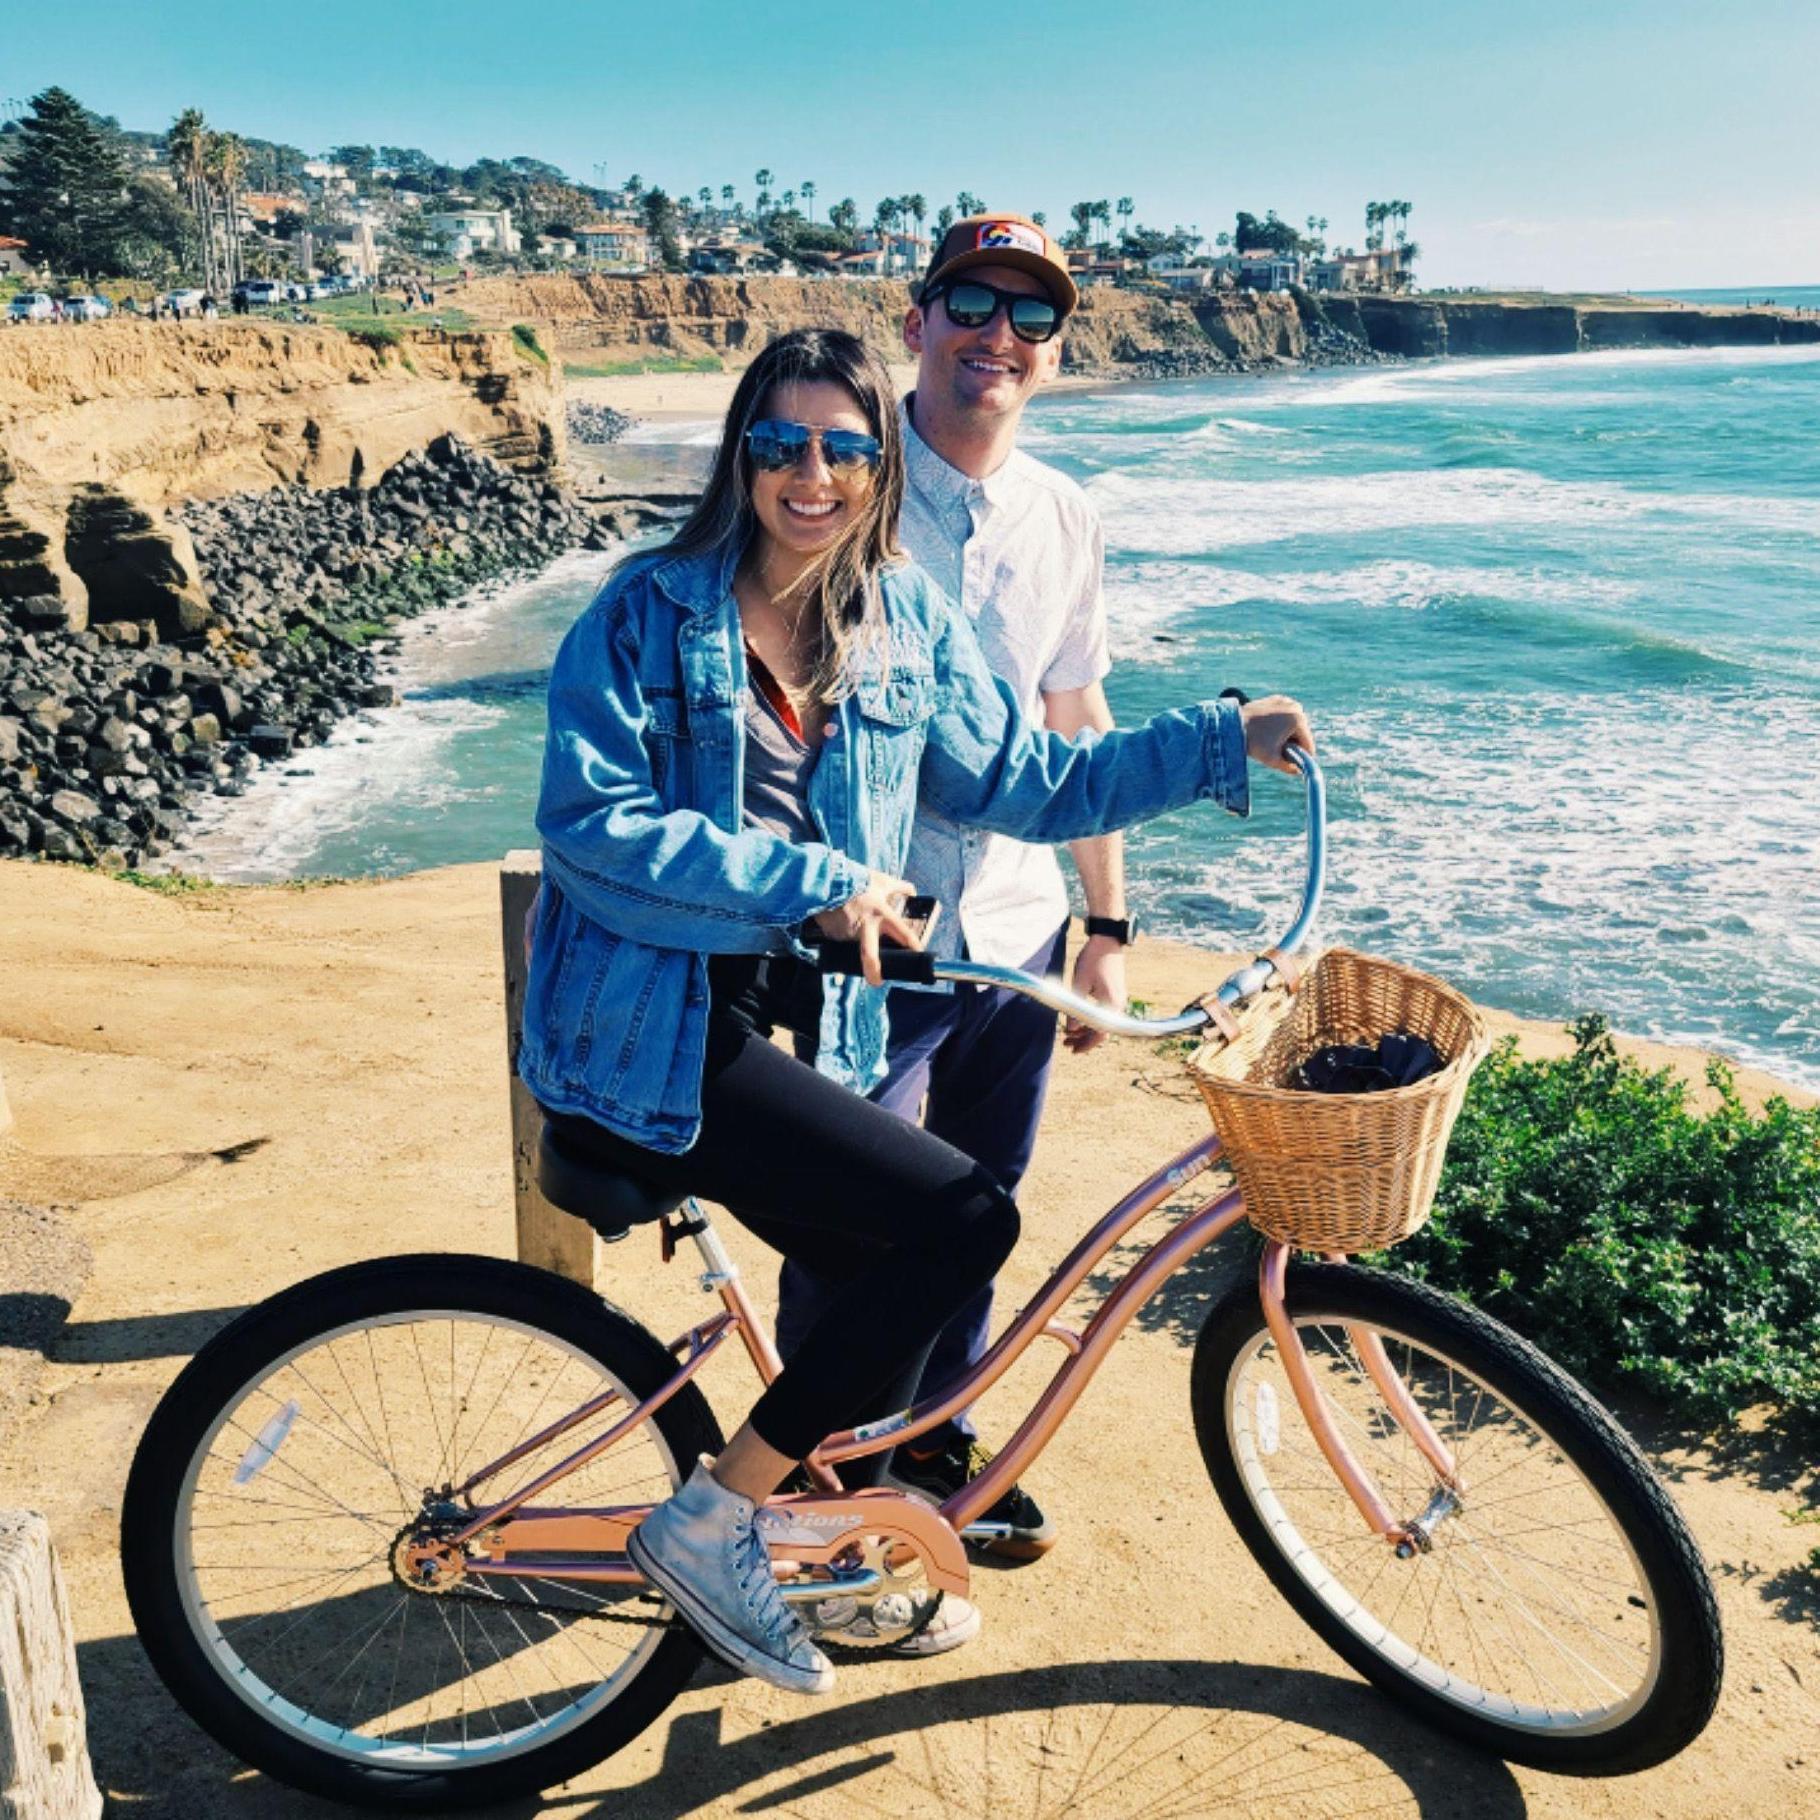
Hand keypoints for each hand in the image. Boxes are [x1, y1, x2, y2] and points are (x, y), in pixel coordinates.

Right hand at [812, 871, 921, 986]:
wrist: (826, 878)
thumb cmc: (858, 879)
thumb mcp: (882, 881)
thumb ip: (900, 887)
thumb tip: (913, 892)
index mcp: (881, 914)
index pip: (903, 934)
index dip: (914, 945)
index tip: (918, 953)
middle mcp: (864, 927)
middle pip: (869, 955)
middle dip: (873, 971)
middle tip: (876, 982)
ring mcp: (846, 933)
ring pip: (854, 945)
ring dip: (854, 940)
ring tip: (850, 925)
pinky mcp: (831, 933)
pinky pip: (840, 938)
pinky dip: (842, 933)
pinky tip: (841, 923)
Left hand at [1064, 936, 1125, 1053]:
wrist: (1107, 940)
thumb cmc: (1093, 959)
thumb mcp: (1079, 983)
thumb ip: (1075, 1008)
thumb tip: (1071, 1029)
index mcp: (1111, 1004)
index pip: (1100, 1033)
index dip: (1086, 1044)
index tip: (1073, 1049)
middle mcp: (1118, 1005)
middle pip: (1102, 1030)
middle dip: (1084, 1039)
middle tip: (1066, 1043)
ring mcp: (1118, 999)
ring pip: (1102, 1022)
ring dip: (1086, 1029)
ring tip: (1068, 1034)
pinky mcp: (1114, 994)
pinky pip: (1104, 1013)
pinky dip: (1091, 1019)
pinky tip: (1078, 1020)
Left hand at [1240, 696, 1315, 774]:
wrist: (1232, 725)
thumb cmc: (1252, 742)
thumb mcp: (1272, 759)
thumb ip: (1288, 767)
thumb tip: (1298, 771)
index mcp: (1298, 721)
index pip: (1308, 745)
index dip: (1302, 757)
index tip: (1292, 763)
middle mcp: (1296, 707)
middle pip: (1302, 734)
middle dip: (1293, 744)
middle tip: (1275, 749)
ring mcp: (1286, 701)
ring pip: (1294, 724)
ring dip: (1288, 734)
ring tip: (1271, 739)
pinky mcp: (1277, 699)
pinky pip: (1285, 715)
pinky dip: (1280, 723)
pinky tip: (1268, 728)